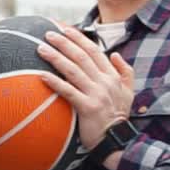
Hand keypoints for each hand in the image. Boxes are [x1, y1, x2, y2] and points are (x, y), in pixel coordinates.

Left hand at [36, 26, 135, 151]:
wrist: (117, 140)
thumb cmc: (119, 116)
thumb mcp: (128, 92)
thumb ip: (125, 72)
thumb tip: (115, 54)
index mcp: (112, 76)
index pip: (94, 51)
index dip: (79, 39)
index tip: (65, 29)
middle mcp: (105, 82)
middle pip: (81, 57)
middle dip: (64, 43)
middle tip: (48, 34)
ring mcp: (96, 94)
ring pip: (73, 71)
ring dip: (56, 58)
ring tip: (41, 49)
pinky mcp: (87, 108)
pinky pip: (68, 92)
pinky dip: (55, 82)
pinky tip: (41, 75)